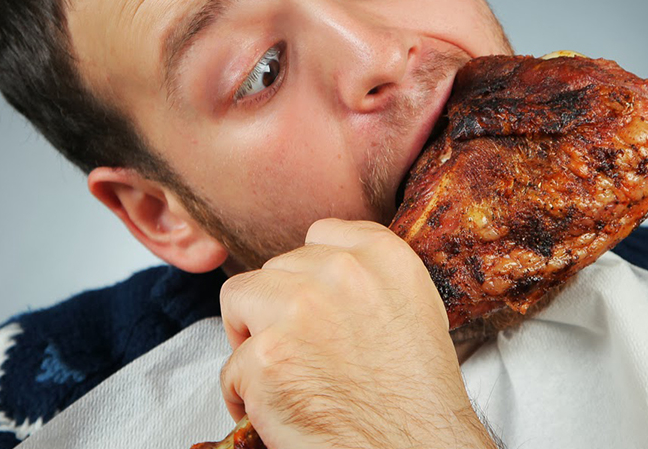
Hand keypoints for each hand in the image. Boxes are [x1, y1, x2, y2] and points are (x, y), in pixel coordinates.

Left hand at [219, 219, 496, 448]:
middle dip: (279, 307)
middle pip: (277, 268)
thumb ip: (371, 277)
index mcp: (382, 256)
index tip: (315, 302)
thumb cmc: (417, 396)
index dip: (310, 273)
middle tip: (301, 350)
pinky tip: (278, 411)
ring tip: (277, 373)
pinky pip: (230, 366)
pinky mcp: (264, 359)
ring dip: (251, 337)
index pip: (322, 235)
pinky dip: (244, 395)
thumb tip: (324, 270)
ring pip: (239, 299)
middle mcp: (340, 272)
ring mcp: (297, 311)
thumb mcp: (415, 310)